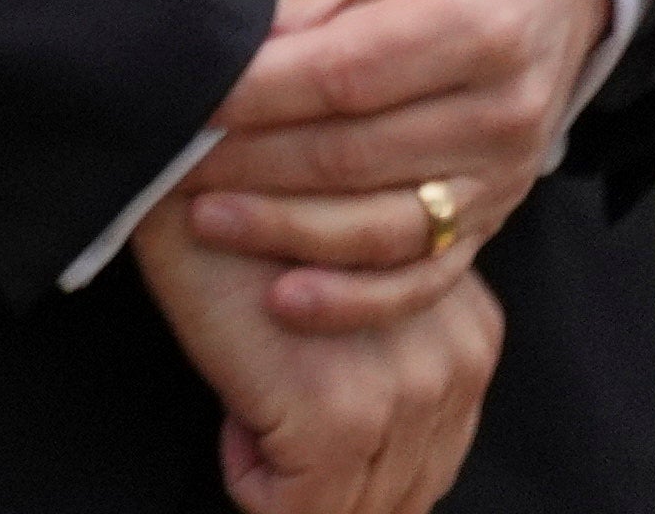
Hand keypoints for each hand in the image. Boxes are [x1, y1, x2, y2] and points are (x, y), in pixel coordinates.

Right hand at [134, 195, 501, 513]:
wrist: (184, 174)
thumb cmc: (249, 221)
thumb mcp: (348, 280)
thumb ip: (386, 344)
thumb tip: (372, 453)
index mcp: (471, 333)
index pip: (431, 458)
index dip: (355, 456)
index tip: (291, 399)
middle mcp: (457, 362)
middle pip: (401, 491)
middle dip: (324, 473)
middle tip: (262, 403)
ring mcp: (403, 389)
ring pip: (353, 507)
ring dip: (288, 469)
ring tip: (247, 394)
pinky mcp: (335, 413)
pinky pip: (295, 506)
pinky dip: (252, 477)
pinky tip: (231, 412)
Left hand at [181, 0, 612, 332]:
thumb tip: (242, 42)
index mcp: (478, 24)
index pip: (344, 74)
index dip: (256, 94)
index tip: (186, 101)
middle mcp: (502, 111)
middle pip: (356, 155)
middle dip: (251, 163)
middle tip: (168, 163)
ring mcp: (506, 173)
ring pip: (385, 227)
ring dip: (287, 232)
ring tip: (204, 220)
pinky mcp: (499, 212)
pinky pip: (427, 274)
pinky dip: (356, 298)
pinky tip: (285, 298)